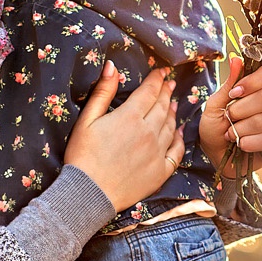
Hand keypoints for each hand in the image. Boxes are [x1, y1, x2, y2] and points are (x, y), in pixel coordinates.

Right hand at [63, 61, 183, 210]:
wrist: (89, 194)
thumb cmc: (83, 156)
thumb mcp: (87, 120)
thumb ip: (102, 92)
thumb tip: (112, 66)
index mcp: (130, 117)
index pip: (149, 92)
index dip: (156, 79)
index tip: (162, 72)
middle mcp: (149, 132)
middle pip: (163, 107)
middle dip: (166, 92)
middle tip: (170, 84)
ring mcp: (157, 152)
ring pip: (170, 126)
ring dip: (172, 112)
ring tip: (173, 104)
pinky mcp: (161, 171)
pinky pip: (176, 151)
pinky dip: (179, 139)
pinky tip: (178, 133)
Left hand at [200, 57, 261, 178]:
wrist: (216, 156)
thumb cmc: (216, 128)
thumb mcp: (215, 105)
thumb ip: (228, 85)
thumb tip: (236, 59)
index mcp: (259, 88)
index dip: (254, 80)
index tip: (235, 92)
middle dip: (240, 109)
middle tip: (229, 117)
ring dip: (240, 129)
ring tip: (231, 134)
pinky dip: (248, 142)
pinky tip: (241, 145)